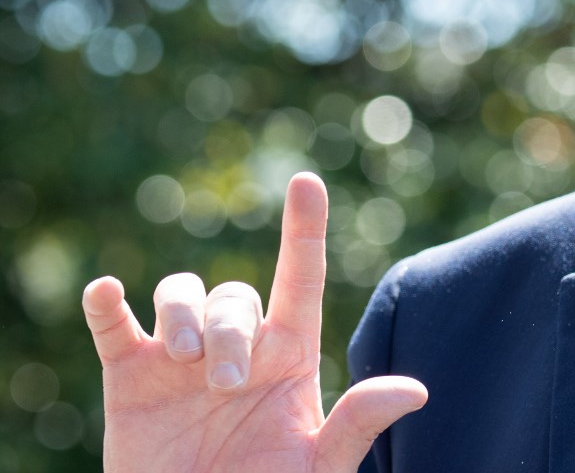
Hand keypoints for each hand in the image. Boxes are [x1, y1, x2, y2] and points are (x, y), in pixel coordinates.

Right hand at [83, 172, 426, 471]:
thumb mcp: (316, 465)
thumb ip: (356, 425)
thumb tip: (416, 391)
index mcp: (288, 355)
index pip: (300, 276)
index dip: (305, 229)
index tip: (307, 182)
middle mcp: (238, 346)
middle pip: (235, 296)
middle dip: (228, 330)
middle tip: (225, 384)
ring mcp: (181, 359)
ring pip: (182, 292)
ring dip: (183, 313)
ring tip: (184, 357)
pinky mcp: (131, 377)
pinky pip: (114, 327)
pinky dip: (105, 306)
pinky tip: (105, 293)